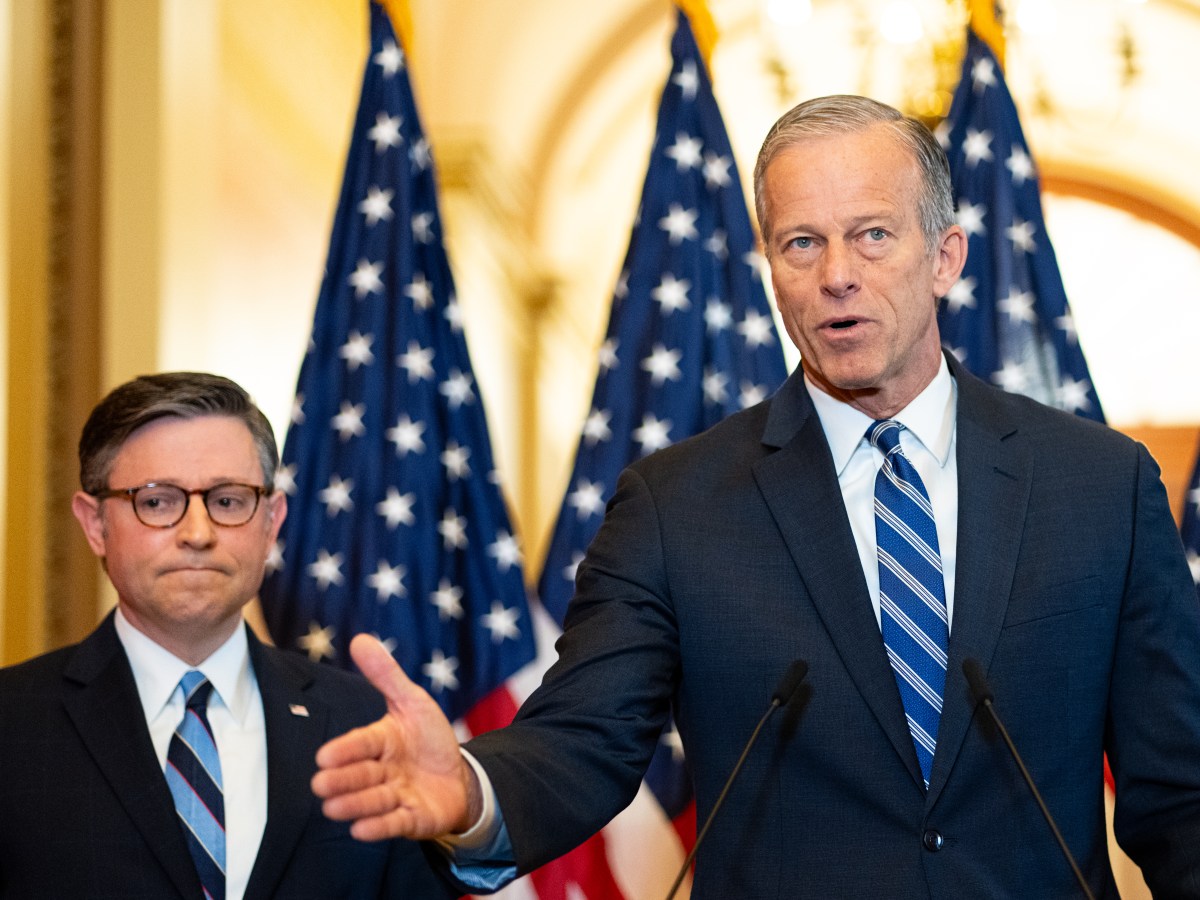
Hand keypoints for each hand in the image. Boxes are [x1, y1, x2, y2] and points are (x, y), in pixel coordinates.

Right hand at [312, 634, 482, 840]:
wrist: (459, 776)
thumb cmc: (428, 739)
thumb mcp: (413, 702)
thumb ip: (386, 675)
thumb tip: (359, 638)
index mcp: (381, 741)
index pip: (361, 743)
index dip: (345, 750)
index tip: (324, 756)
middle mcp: (384, 771)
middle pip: (362, 774)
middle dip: (343, 779)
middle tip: (321, 784)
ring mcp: (396, 796)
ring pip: (373, 800)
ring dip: (354, 804)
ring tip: (333, 807)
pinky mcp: (411, 819)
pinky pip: (395, 823)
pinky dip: (379, 827)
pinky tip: (361, 829)